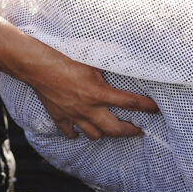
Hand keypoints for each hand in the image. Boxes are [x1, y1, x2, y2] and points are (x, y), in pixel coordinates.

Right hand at [27, 45, 159, 139]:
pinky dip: (75, 133)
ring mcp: (73, 115)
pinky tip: (78, 130)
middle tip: (137, 130)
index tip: (156, 109)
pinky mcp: (59, 115)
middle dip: (128, 131)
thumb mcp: (92, 57)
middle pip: (114, 129)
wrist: (36, 64)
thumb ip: (109, 63)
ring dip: (102, 133)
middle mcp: (88, 108)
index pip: (130, 102)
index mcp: (99, 93)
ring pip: (92, 135)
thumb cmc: (64, 56)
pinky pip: (68, 131)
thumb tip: (126, 59)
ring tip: (109, 129)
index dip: (146, 106)